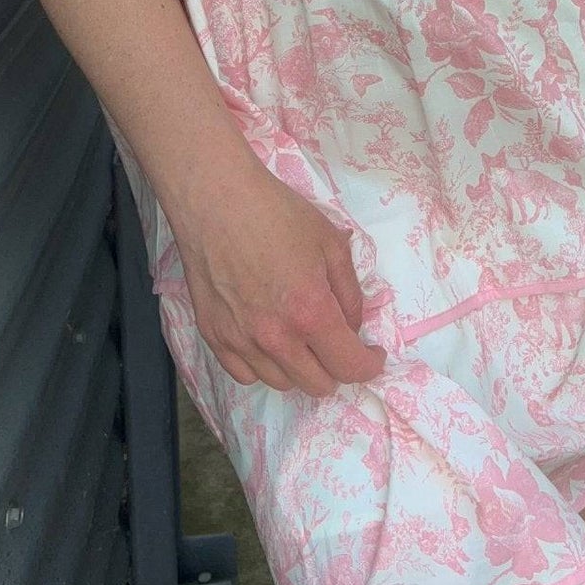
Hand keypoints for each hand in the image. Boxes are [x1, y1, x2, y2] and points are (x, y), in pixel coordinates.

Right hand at [174, 166, 389, 396]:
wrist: (215, 199)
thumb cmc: (276, 213)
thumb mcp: (330, 243)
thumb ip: (350, 292)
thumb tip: (352, 327)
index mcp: (310, 312)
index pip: (349, 367)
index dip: (369, 365)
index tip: (372, 355)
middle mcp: (275, 338)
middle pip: (317, 384)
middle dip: (336, 368)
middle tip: (336, 343)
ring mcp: (240, 341)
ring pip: (281, 383)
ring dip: (299, 368)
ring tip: (300, 338)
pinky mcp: (213, 336)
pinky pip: (245, 374)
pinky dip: (263, 366)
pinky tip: (267, 340)